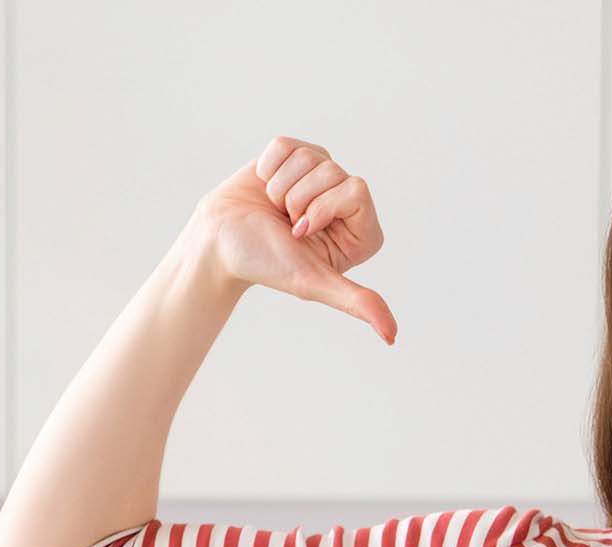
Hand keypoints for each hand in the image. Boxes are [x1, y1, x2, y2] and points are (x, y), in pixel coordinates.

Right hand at [191, 137, 395, 344]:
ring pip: (309, 156)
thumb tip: (391, 336)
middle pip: (333, 171)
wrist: (220, 242)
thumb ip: (356, 301)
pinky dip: (268, 168)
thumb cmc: (265, 264)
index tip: (300, 233)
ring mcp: (321, 175)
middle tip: (285, 223)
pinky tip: (265, 190)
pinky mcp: (296, 155)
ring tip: (274, 209)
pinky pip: (287, 145)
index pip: (356, 190)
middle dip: (298, 198)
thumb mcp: (313, 282)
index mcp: (360, 231)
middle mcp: (346, 200)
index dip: (321, 208)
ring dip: (280, 186)